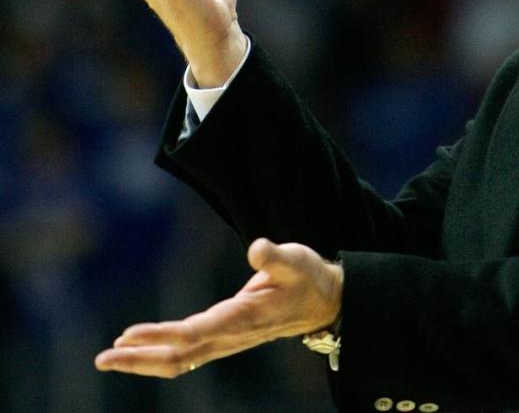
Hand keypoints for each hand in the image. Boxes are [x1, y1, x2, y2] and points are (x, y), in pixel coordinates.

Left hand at [94, 238, 342, 377]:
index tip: (129, 335)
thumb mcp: (297, 259)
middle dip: (140, 358)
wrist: (323, 302)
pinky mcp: (224, 338)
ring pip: (179, 360)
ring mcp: (227, 341)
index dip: (161, 335)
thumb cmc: (308, 276)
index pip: (195, 333)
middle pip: (179, 356)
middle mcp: (231, 336)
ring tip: (110, 356)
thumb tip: (256, 248)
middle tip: (103, 357)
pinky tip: (139, 349)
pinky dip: (159, 354)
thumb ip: (275, 256)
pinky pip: (186, 355)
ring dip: (144, 360)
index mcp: (244, 318)